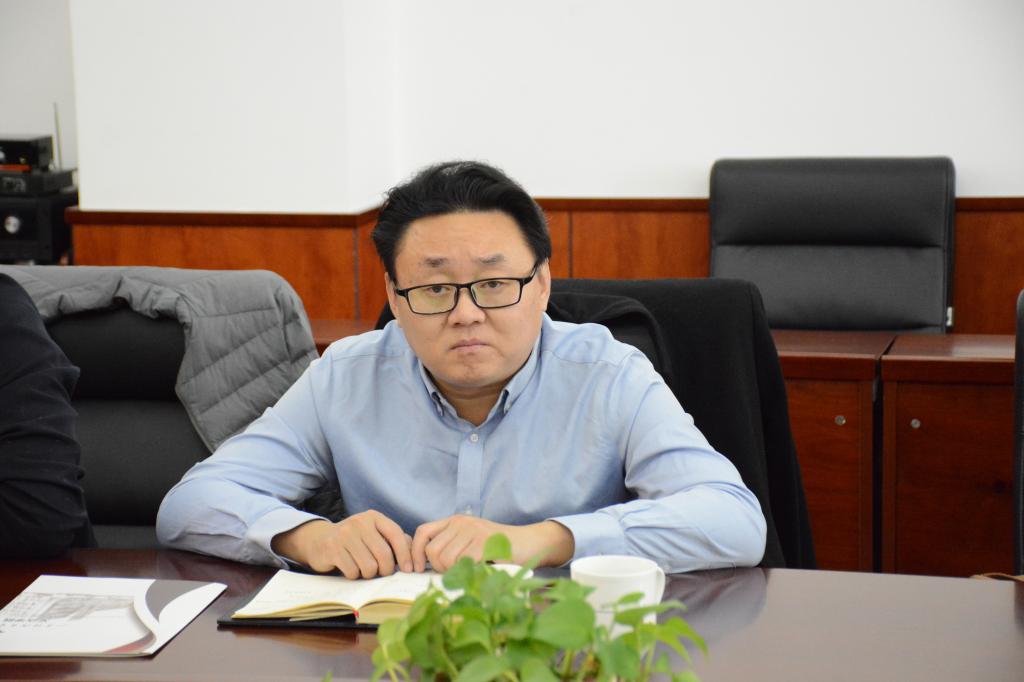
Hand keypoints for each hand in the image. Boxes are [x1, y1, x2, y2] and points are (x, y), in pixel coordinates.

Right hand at [271, 510, 413, 578]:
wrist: (320, 540)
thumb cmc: (355, 540)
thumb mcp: (374, 534)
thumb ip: (395, 541)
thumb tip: (415, 555)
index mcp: (373, 517)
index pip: (396, 534)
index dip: (405, 554)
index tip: (410, 569)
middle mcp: (359, 522)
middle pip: (384, 555)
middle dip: (386, 570)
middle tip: (382, 572)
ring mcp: (344, 535)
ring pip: (369, 566)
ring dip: (369, 574)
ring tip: (363, 568)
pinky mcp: (332, 549)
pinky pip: (353, 571)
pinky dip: (354, 575)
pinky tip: (350, 567)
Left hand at [411, 516, 574, 572]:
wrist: (530, 542)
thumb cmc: (500, 548)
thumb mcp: (471, 542)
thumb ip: (451, 547)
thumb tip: (422, 565)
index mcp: (455, 521)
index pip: (423, 532)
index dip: (415, 552)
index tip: (416, 569)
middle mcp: (461, 522)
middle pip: (432, 551)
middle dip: (440, 568)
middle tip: (458, 571)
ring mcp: (473, 530)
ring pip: (446, 560)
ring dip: (455, 572)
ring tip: (472, 570)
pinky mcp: (484, 542)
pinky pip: (464, 563)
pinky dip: (470, 572)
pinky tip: (481, 570)